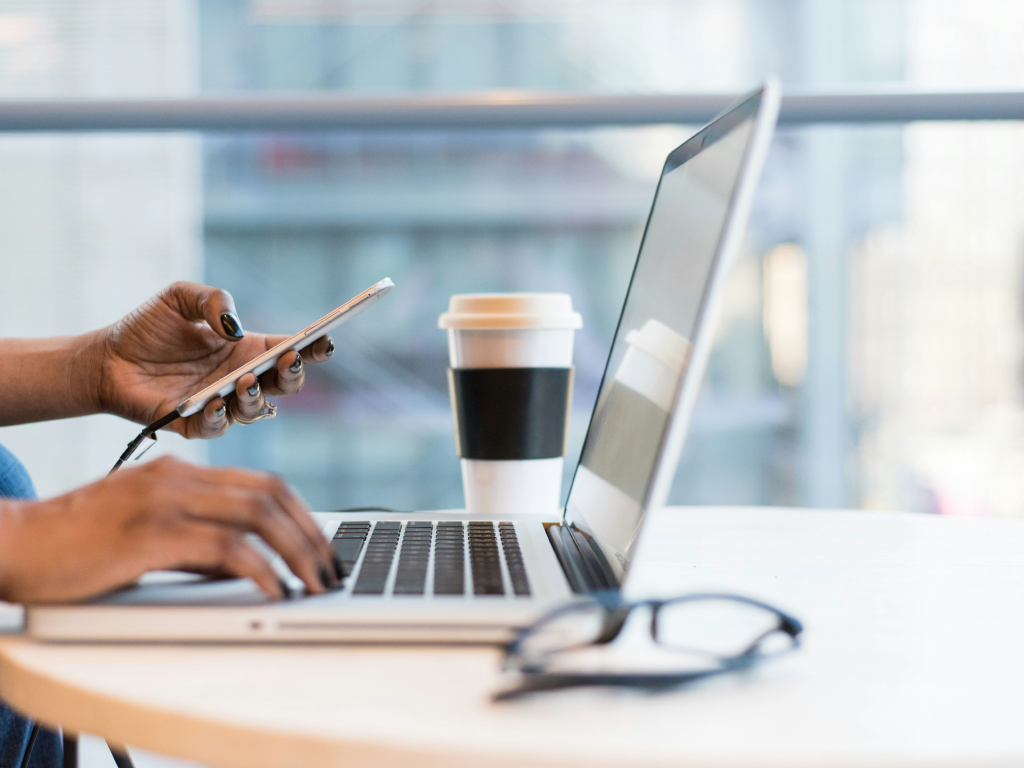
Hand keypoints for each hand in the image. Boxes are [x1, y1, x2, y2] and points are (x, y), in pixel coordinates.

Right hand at [0, 456, 341, 603]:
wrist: (12, 543)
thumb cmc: (75, 545)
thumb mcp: (147, 532)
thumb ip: (197, 541)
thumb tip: (247, 566)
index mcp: (180, 472)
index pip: (263, 482)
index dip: (302, 514)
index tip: (322, 546)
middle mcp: (178, 478)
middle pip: (271, 493)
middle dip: (311, 533)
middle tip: (330, 569)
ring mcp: (165, 501)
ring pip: (258, 514)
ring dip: (297, 551)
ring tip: (315, 583)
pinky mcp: (150, 534)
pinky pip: (225, 548)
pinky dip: (260, 570)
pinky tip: (274, 591)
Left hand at [94, 281, 334, 437]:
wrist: (105, 359)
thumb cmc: (147, 328)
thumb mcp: (180, 297)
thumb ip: (212, 300)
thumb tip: (234, 327)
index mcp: (246, 349)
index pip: (290, 350)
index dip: (312, 347)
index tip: (325, 339)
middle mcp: (240, 378)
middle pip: (284, 385)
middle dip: (294, 374)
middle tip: (289, 360)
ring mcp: (220, 403)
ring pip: (256, 410)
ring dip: (256, 396)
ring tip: (245, 380)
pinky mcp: (194, 424)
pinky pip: (217, 427)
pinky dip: (220, 416)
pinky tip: (215, 401)